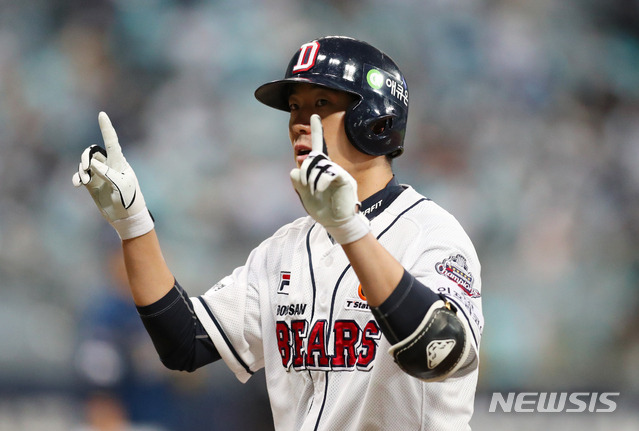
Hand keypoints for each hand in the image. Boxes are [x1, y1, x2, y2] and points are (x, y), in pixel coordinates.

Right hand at [72, 112, 153, 239]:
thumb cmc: (129, 200)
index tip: (102, 114)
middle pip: (92, 151)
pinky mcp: (93, 185)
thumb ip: (107, 173)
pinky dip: (77, 178)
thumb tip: (92, 164)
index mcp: (119, 162)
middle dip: (85, 156)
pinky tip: (77, 184)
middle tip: (86, 167)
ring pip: (85, 163)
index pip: (111, 141)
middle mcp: (109, 166)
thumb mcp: (121, 186)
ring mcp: (100, 175)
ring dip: (81, 170)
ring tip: (85, 181)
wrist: (126, 218)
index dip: (106, 128)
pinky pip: (80, 176)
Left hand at [290, 114, 369, 243]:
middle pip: (313, 159)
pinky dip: (322, 182)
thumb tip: (294, 170)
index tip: (314, 116)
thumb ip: (298, 181)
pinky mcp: (345, 179)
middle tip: (308, 188)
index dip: (316, 131)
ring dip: (312, 180)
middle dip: (306, 174)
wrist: (337, 223)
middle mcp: (331, 168)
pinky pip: (330, 173)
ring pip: (319, 166)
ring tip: (316, 193)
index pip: (318, 147)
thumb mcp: (305, 195)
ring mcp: (338, 173)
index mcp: (321, 170)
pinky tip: (322, 190)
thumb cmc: (322, 208)